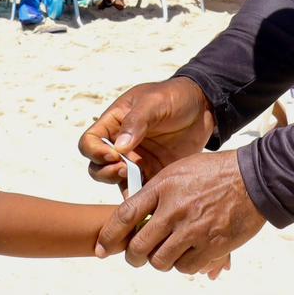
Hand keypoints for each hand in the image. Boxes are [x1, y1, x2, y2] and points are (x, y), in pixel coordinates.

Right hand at [78, 78, 213, 186]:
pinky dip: (140, 197)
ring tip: (138, 184)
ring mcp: (137, 161)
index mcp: (114, 123)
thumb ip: (136, 121)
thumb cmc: (174, 97)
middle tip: (125, 170)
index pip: (89, 142)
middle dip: (105, 173)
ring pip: (116, 182)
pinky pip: (140, 190)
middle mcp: (121, 145)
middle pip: (97, 167)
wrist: (203, 107)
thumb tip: (119, 147)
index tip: (114, 155)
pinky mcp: (154, 173)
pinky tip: (149, 198)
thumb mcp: (154, 102)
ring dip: (121, 186)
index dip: (95, 152)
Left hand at [96, 150, 265, 273]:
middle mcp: (174, 208)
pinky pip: (184, 268)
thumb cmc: (216, 172)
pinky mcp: (210, 245)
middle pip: (139, 247)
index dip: (110, 235)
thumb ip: (157, 192)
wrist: (254, 178)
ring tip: (167, 252)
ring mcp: (192, 229)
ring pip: (160, 261)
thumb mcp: (181, 170)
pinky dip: (183, 265)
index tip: (102, 248)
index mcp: (164, 186)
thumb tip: (137, 218)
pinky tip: (189, 253)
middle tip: (137, 256)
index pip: (126, 214)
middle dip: (133, 256)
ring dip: (159, 260)